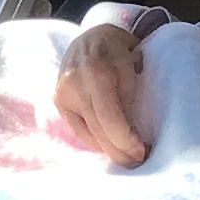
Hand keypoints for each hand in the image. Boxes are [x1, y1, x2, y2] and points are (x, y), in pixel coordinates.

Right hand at [54, 23, 151, 164]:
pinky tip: (110, 146)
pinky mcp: (58, 102)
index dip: (125, 140)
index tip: (141, 152)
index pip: (108, 118)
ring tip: (127, 157)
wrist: (92, 37)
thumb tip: (134, 139)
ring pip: (87, 133)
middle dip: (119, 151)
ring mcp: (62, 94)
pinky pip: (78, 129)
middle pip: (97, 130)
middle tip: (137, 162)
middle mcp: (73, 85)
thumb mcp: (131, 70)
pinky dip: (96, 140)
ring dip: (108, 149)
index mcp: (96, 73)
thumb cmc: (118, 52)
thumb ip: (128, 101)